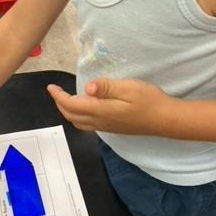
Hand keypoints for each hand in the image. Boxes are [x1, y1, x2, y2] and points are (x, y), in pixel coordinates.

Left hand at [47, 78, 172, 135]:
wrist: (165, 120)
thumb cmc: (149, 100)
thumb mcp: (128, 88)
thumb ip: (106, 88)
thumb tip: (86, 88)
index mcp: (100, 110)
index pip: (71, 105)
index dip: (58, 96)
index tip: (51, 87)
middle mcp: (99, 121)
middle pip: (71, 116)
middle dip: (60, 104)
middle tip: (56, 91)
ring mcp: (105, 127)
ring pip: (78, 122)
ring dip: (68, 111)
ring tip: (66, 99)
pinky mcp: (112, 129)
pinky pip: (87, 125)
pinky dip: (78, 116)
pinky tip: (84, 107)